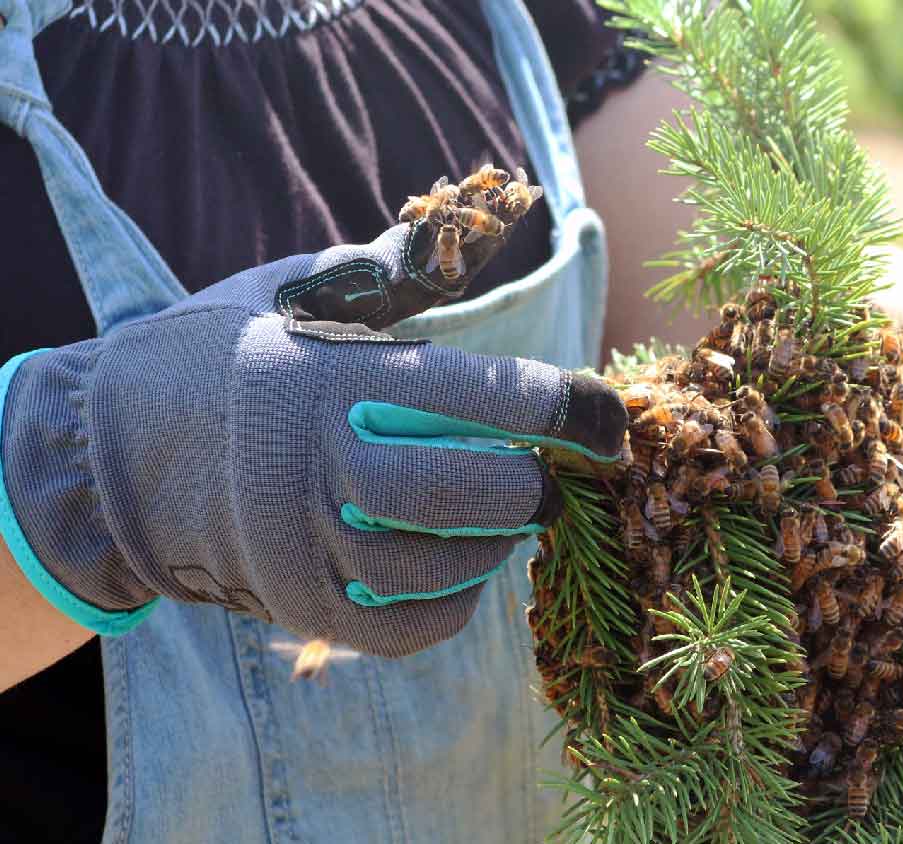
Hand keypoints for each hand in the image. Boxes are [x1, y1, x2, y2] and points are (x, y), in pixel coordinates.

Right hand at [0, 220, 625, 656]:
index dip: (566, 408)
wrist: (110, 449)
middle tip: (537, 469)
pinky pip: (412, 624)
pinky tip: (456, 562)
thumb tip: (473, 219)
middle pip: (474, 492)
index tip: (608, 419)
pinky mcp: (301, 606)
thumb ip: (390, 272)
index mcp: (330, 378)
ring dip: (495, 539)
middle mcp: (318, 467)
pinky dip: (454, 599)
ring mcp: (305, 548)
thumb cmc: (222, 356)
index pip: (483, 397)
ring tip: (495, 510)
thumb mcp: (295, 293)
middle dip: (528, 482)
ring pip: (449, 562)